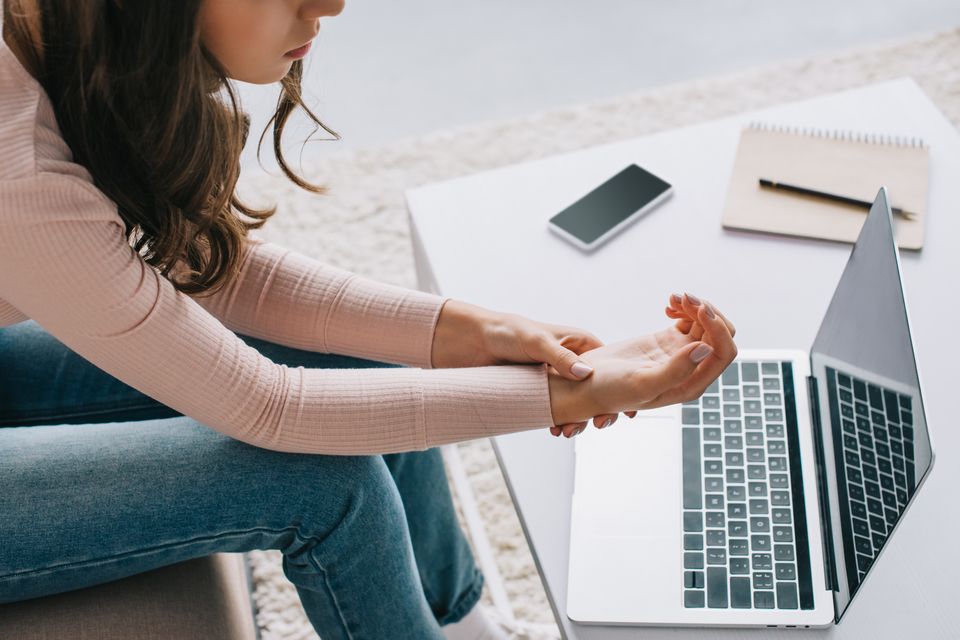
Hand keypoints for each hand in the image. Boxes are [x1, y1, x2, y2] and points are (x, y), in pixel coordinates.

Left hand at [430, 299, 631, 429]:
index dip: (620, 389)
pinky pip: (557, 410)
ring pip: (578, 404)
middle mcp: (573, 362)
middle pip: (597, 391)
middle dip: (598, 410)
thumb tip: (586, 375)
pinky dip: (559, 421)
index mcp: (580, 344)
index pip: (611, 369)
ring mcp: (558, 379)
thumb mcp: (537, 341)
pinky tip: (554, 429)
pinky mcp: (541, 392)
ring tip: (567, 432)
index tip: (626, 411)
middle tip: (595, 426)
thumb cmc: (507, 331)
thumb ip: (561, 357)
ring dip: (577, 420)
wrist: (472, 343)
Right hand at [546, 293, 736, 436]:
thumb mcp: (641, 383)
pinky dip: (684, 307)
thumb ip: (676, 371)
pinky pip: (691, 320)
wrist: (584, 382)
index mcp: (690, 384)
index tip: (698, 309)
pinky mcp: (669, 341)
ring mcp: (681, 354)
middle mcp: (691, 370)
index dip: (718, 328)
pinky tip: (667, 304)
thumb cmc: (609, 390)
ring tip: (673, 298)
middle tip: (685, 298)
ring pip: (707, 324)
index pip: (723, 353)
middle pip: (721, 335)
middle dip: (708, 312)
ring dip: (695, 306)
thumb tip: (705, 349)